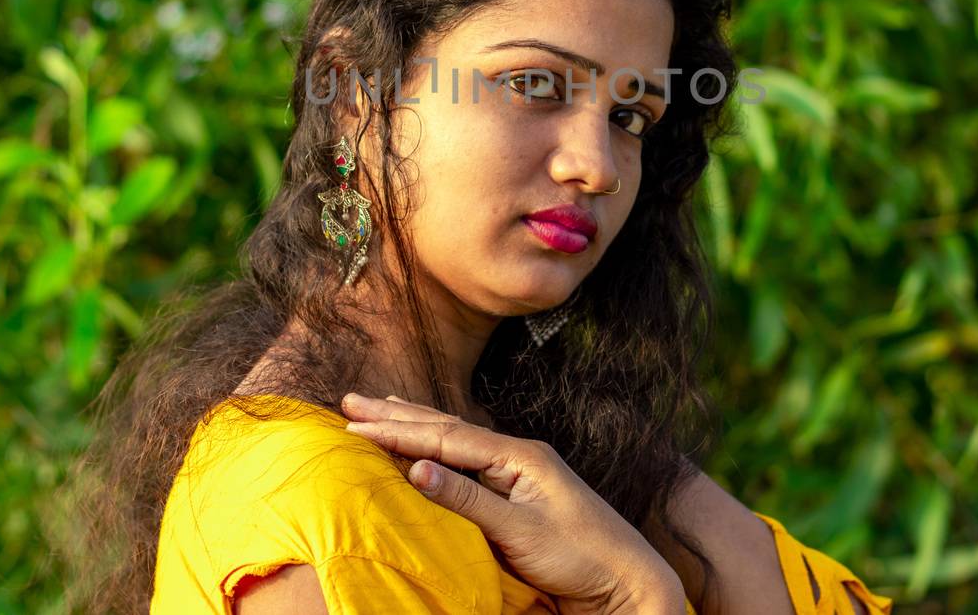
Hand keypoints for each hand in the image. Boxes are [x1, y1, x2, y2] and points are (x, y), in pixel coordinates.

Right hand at [341, 393, 684, 614]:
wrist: (626, 578)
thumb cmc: (580, 556)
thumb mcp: (519, 531)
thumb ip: (466, 499)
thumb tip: (416, 468)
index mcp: (519, 456)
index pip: (446, 438)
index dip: (398, 431)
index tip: (354, 422)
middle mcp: (518, 454)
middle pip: (447, 427)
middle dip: (398, 415)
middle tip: (351, 399)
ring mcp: (520, 470)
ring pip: (456, 439)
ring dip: (415, 424)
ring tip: (381, 405)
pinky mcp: (519, 491)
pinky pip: (466, 459)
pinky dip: (437, 447)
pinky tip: (427, 445)